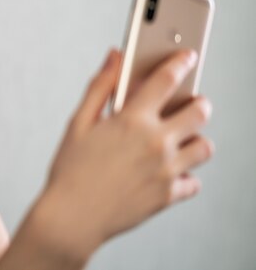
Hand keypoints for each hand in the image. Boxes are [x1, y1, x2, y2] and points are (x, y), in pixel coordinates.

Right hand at [40, 49, 213, 258]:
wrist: (71, 218)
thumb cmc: (70, 170)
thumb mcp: (79, 123)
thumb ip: (100, 86)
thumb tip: (115, 56)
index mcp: (132, 120)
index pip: (167, 79)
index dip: (181, 62)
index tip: (188, 56)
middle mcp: (156, 143)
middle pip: (199, 111)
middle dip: (198, 102)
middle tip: (190, 103)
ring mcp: (166, 171)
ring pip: (204, 146)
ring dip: (196, 139)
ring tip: (179, 139)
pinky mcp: (168, 196)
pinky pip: (194, 182)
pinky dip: (185, 176)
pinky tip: (168, 171)